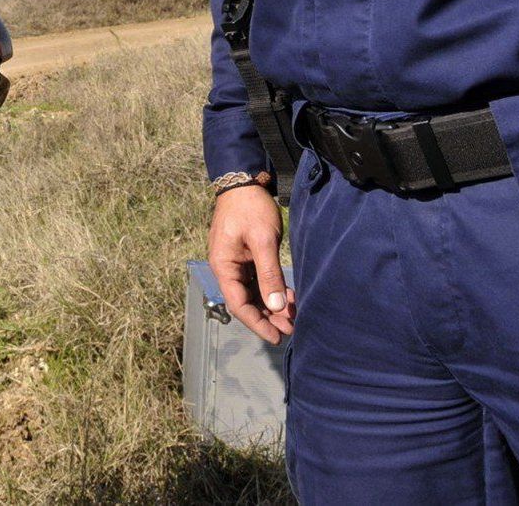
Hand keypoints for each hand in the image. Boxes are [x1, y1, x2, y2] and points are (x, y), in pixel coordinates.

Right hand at [208, 184, 294, 344]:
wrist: (244, 181)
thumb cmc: (250, 208)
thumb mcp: (263, 240)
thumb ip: (269, 274)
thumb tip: (276, 305)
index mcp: (224, 266)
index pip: (238, 304)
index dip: (257, 323)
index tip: (277, 336)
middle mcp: (227, 267)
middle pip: (246, 301)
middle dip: (268, 316)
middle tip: (292, 328)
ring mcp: (236, 262)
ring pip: (253, 293)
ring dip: (272, 305)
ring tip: (294, 316)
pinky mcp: (246, 257)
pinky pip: (257, 280)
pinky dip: (272, 289)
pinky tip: (289, 296)